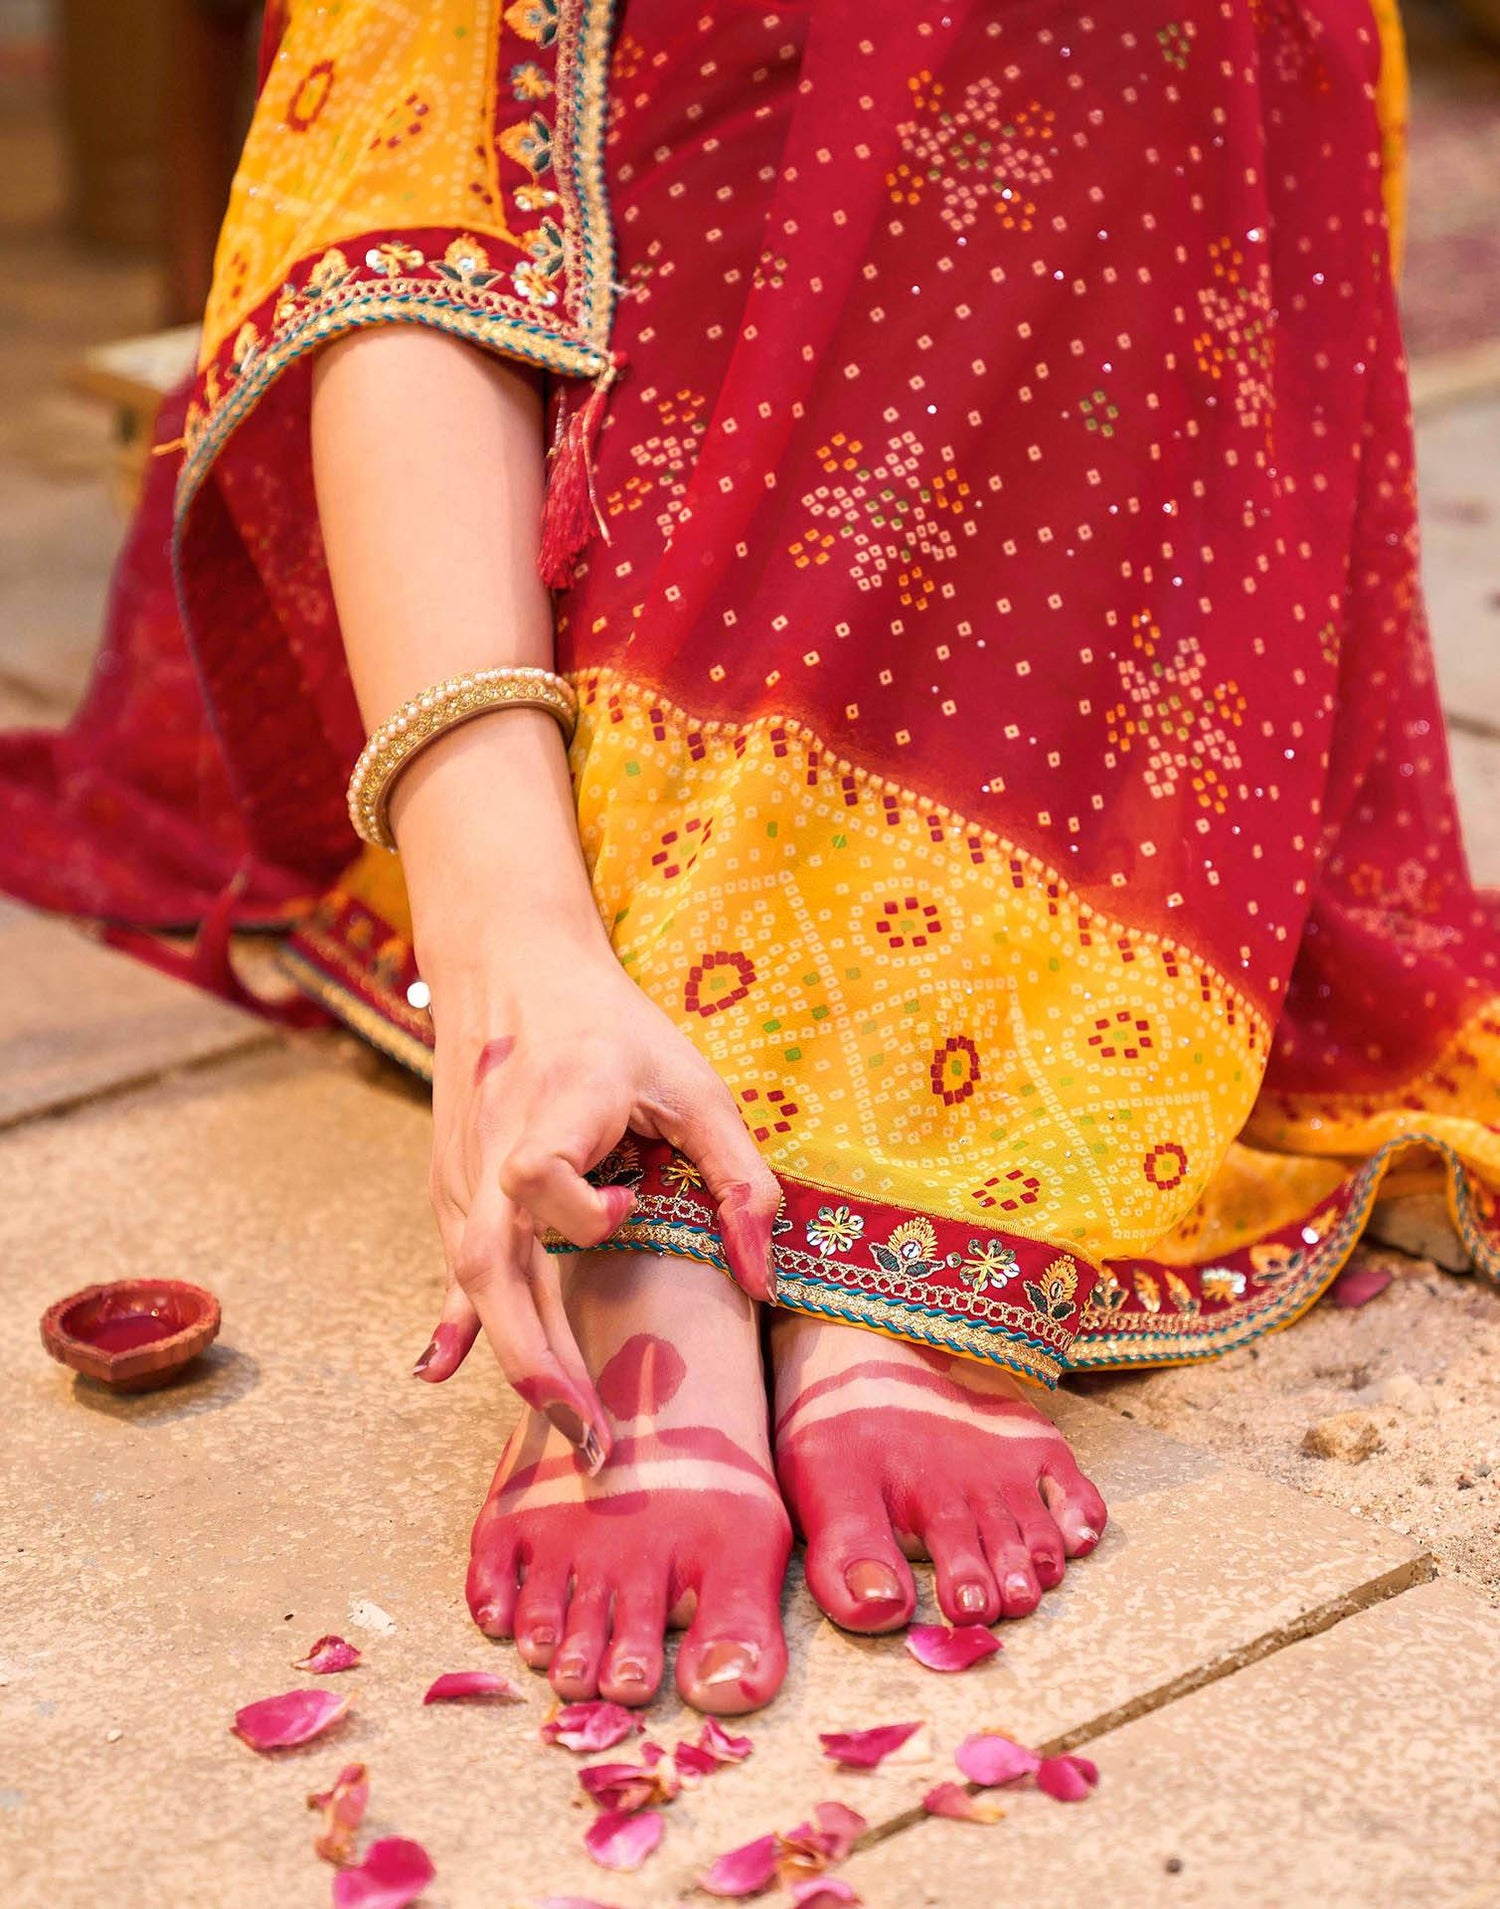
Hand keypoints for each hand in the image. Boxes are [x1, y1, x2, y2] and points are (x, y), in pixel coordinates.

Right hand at [411, 900, 782, 1471]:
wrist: (510, 965)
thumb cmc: (612, 1028)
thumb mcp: (694, 1083)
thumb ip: (738, 1177)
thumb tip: (762, 1280)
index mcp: (556, 1105)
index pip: (537, 1174)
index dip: (578, 1208)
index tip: (630, 1209)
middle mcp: (495, 1147)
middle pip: (490, 1261)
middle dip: (538, 1357)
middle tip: (594, 1437)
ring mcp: (463, 1173)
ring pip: (473, 1279)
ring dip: (517, 1358)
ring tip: (571, 1429)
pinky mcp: (452, 1187)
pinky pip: (451, 1267)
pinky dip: (453, 1322)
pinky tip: (437, 1371)